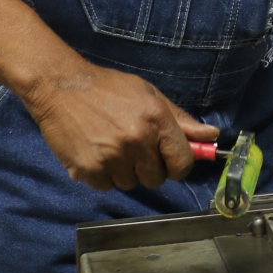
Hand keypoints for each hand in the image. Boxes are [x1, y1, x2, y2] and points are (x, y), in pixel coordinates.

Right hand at [21, 59, 216, 190]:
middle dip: (148, 168)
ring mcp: (111, 157)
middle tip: (133, 149)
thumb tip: (212, 136)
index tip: (168, 162)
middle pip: (156, 178)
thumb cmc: (109, 88)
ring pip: (130, 184)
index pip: (182, 163)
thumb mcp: (149, 95)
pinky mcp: (88, 169)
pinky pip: (106, 187)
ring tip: (111, 147)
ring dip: (124, 172)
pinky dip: (102, 175)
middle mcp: (136, 141)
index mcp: (156, 120)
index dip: (178, 166)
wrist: (60, 86)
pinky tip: (95, 153)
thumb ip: (180, 120)